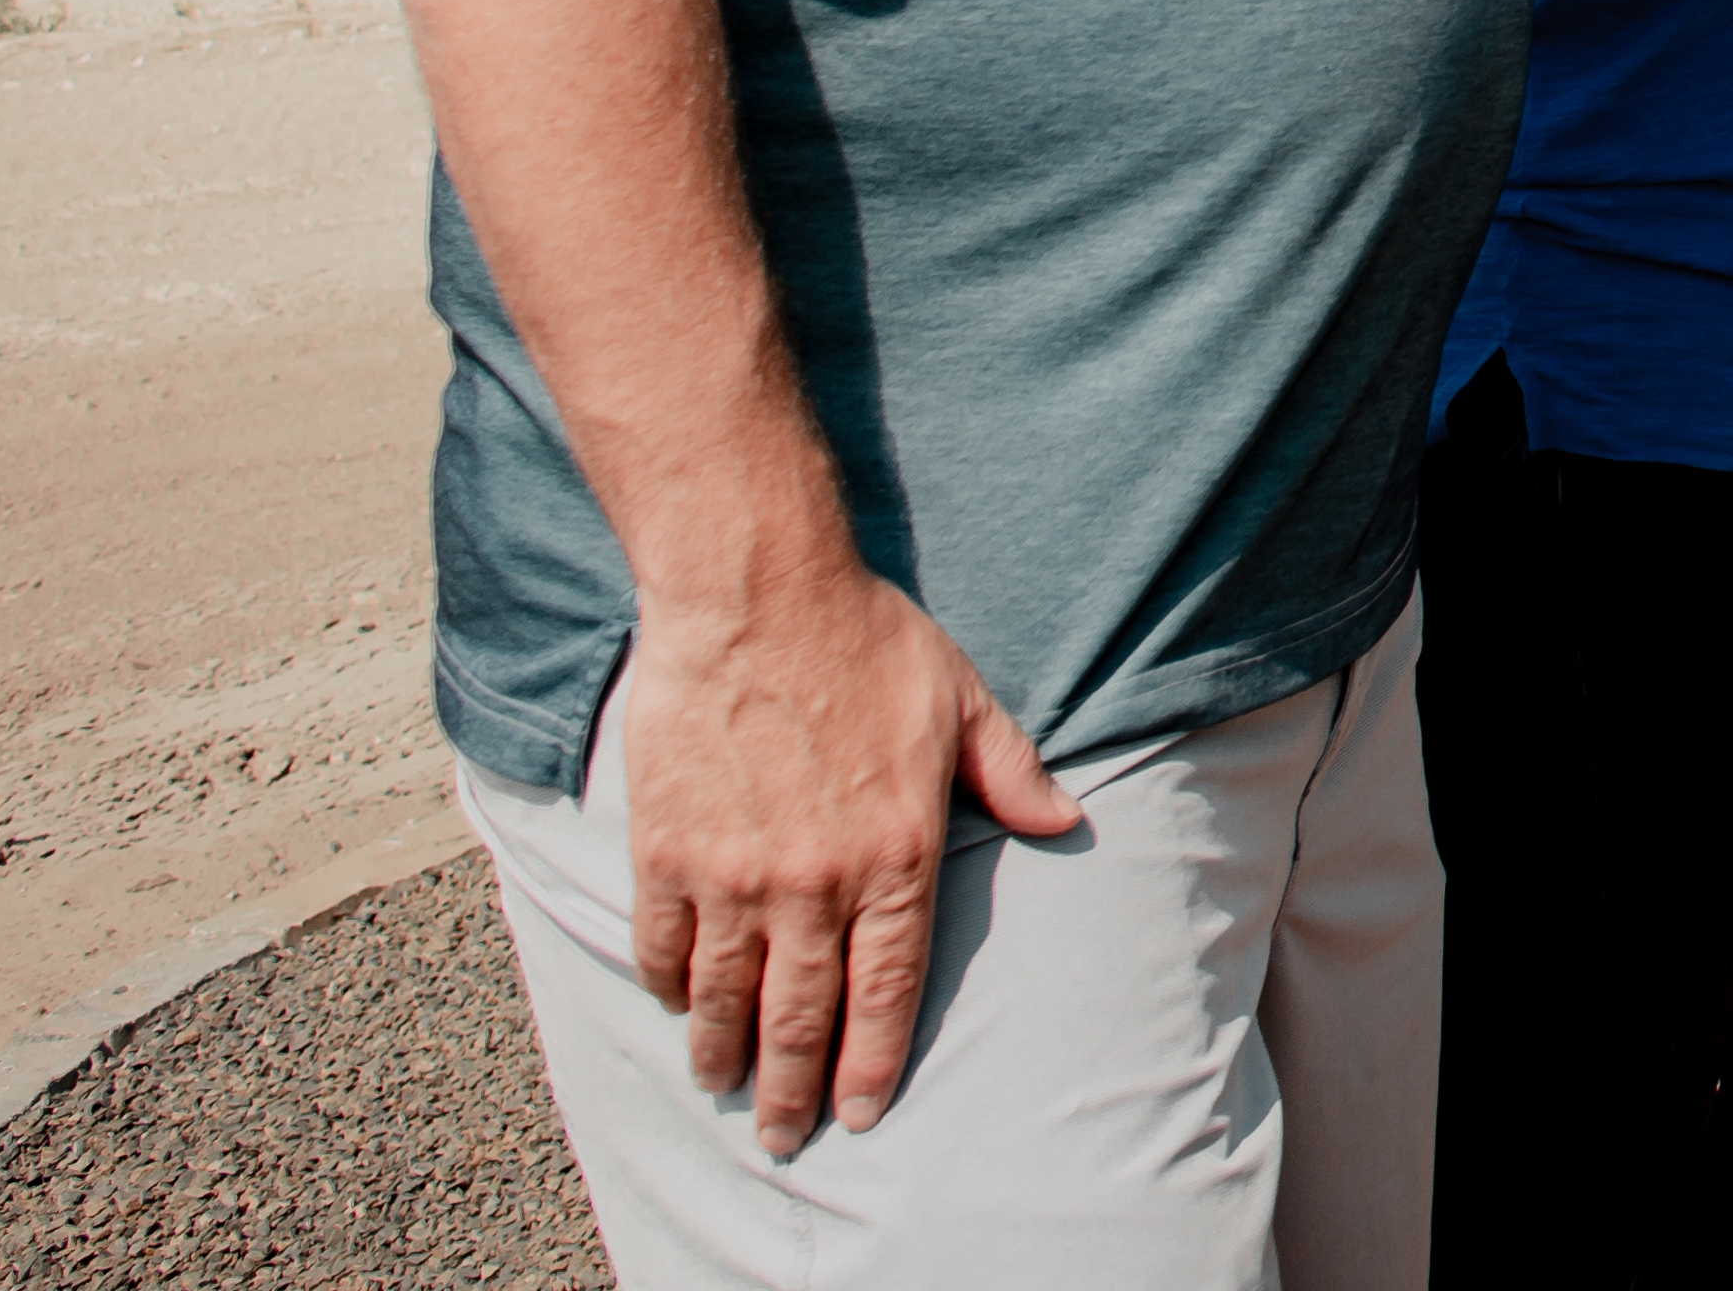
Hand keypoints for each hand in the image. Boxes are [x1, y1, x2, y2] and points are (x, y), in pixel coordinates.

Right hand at [619, 570, 1077, 1153]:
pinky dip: (671, 986)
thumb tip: (1068, 823)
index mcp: (897, 853)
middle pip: (801, 1016)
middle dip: (792, 1089)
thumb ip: (1012, 774)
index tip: (863, 1111)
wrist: (757, 596)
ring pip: (726, 997)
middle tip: (786, 1135)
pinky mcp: (669, 851)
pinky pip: (664, 946)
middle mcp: (815, 881)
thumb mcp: (963, 701)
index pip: (887, 990)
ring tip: (726, 1088)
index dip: (873, 1061)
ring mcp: (736, 872)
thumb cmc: (868, 641)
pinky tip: (680, 1005)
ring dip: (724, 1054)